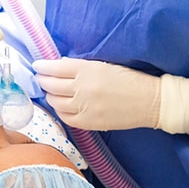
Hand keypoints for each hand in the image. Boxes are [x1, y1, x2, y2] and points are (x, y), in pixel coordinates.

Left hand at [32, 57, 160, 130]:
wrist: (150, 101)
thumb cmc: (130, 79)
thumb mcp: (105, 64)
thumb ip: (81, 66)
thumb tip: (61, 65)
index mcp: (88, 69)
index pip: (56, 67)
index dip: (43, 66)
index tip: (38, 65)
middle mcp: (83, 88)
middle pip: (51, 84)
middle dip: (43, 80)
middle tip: (41, 78)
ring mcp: (85, 107)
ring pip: (55, 101)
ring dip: (50, 95)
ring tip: (50, 92)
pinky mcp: (89, 122)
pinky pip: (66, 117)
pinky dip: (60, 110)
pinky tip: (61, 106)